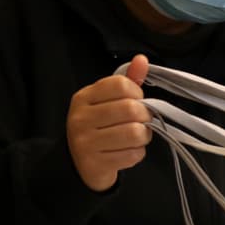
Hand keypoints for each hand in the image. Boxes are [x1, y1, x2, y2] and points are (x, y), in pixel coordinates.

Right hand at [66, 55, 151, 191]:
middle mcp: (81, 118)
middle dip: (145, 116)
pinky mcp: (95, 164)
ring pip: (134, 133)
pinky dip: (138, 153)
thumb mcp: (107, 100)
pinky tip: (129, 150)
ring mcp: (85, 142)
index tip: (136, 100)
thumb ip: (127, 81)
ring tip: (138, 135)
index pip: (120, 85)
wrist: (79, 163)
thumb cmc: (99, 126)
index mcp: (84, 97)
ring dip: (144, 135)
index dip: (137, 92)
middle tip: (142, 120)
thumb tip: (142, 60)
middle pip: (130, 109)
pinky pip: (132, 154)